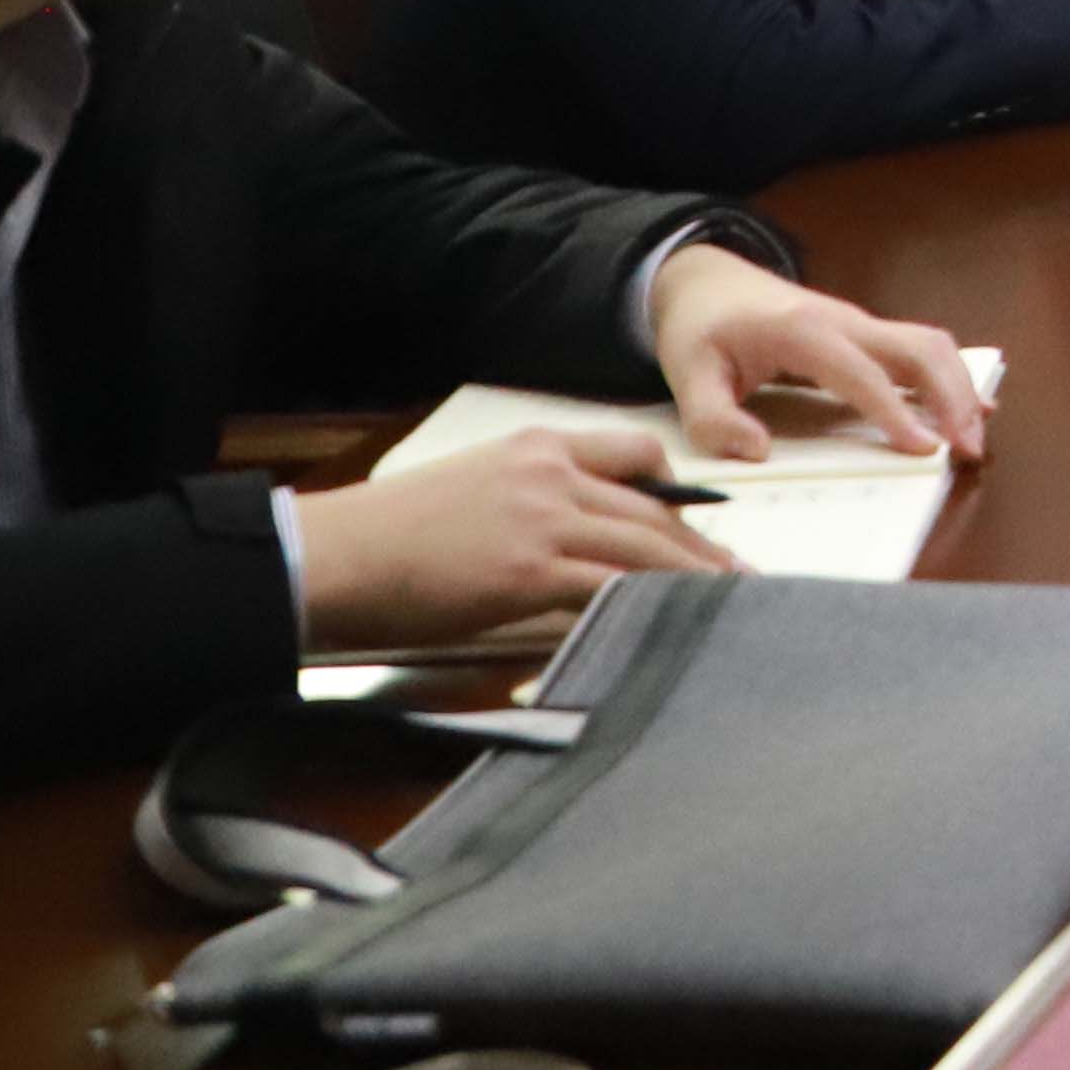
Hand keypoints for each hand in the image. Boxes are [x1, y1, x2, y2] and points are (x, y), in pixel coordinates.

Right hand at [292, 423, 729, 651]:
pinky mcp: (531, 570)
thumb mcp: (470, 490)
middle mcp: (549, 473)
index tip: (699, 521)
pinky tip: (674, 622)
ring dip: (695, 578)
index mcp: (534, 446)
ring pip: (646, 545)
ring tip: (730, 602)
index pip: (632, 454)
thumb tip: (568, 546)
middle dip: (700, 545)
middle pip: (652, 507)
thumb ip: (528, 505)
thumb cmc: (385, 537)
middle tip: (738, 574)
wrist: (331, 555)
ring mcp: (543, 520)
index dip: (673, 490)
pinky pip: (611, 586)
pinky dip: (650, 603)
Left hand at [644, 241, 984, 462]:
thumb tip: (759, 451)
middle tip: (969, 448)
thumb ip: (714, 419)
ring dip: (960, 386)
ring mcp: (860, 324)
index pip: (862, 375)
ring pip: (930, 344)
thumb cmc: (699, 329)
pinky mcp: (866, 334)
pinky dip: (951, 375)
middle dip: (953, 396)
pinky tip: (972, 405)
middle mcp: (844, 321)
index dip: (895, 413)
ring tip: (974, 435)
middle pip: (918, 348)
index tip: (924, 450)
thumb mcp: (686, 376)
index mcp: (802, 331)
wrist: (704, 281)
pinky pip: (920, 348)